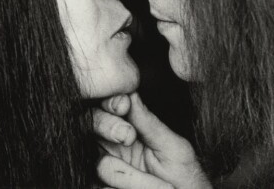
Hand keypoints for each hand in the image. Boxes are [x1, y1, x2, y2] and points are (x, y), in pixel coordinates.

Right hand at [94, 92, 211, 188]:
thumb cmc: (183, 176)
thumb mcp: (170, 146)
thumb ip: (148, 122)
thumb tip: (131, 93)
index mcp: (128, 128)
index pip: (108, 108)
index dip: (110, 103)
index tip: (123, 105)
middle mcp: (111, 147)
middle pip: (90, 127)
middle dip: (107, 126)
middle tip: (128, 136)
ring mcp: (105, 171)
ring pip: (102, 165)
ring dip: (133, 177)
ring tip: (162, 187)